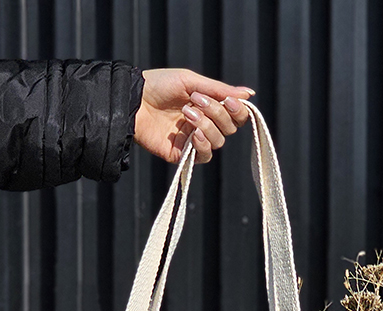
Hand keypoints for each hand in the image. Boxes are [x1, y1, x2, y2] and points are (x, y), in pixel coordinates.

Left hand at [134, 68, 252, 164]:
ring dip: (206, 125)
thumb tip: (250, 94)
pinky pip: (204, 156)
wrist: (133, 100)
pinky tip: (193, 134)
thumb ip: (220, 90)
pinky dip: (203, 145)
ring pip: (218, 141)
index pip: (235, 115)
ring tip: (186, 113)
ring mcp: (193, 140)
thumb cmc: (159, 85)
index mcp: (209, 106)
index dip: (238, 110)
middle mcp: (204, 124)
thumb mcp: (191, 81)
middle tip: (197, 100)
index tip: (230, 101)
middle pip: (229, 128)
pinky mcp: (182, 154)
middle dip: (217, 113)